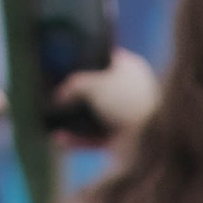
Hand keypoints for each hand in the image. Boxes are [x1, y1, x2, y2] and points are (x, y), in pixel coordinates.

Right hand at [45, 49, 160, 160]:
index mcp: (131, 69)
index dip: (86, 60)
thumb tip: (59, 96)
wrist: (150, 140)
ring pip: (94, 117)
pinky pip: (96, 139)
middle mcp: (130, 92)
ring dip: (72, 121)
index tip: (66, 64)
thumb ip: (73, 85)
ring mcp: (127, 118)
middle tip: (55, 94)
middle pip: (97, 91)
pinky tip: (59, 140)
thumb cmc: (126, 102)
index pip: (106, 59)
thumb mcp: (93, 84)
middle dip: (76, 95)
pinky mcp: (122, 142)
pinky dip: (78, 140)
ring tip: (52, 120)